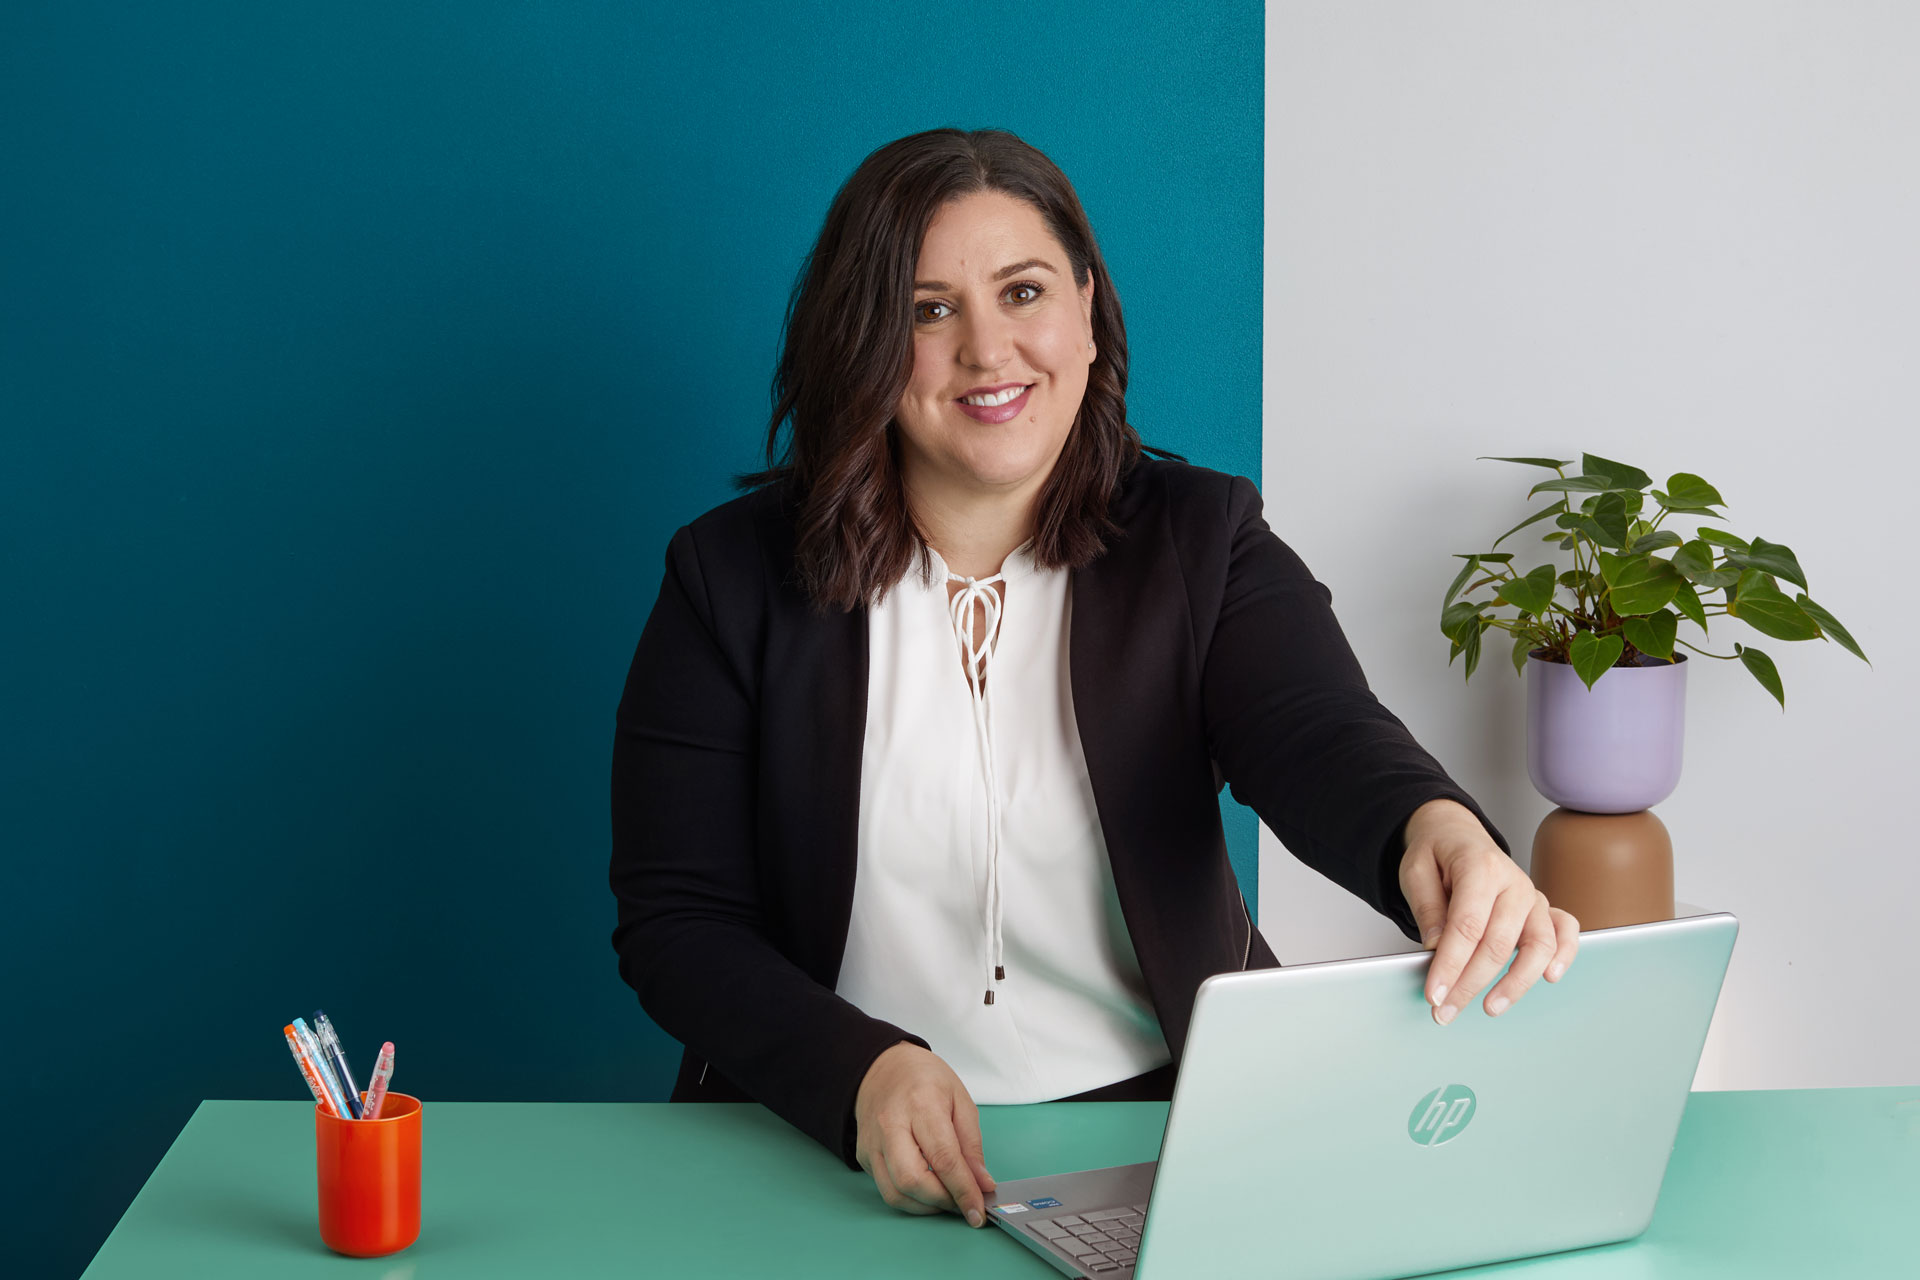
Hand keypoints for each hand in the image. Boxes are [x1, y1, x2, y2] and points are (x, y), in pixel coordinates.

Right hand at [853, 1042, 996, 1226]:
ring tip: (947, 1198)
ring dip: (926, 1206)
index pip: (943, 1158)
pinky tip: (927, 1189)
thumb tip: (982, 1183)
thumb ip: (972, 1144)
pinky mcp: (863, 1156)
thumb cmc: (924, 1079)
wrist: (883, 1067)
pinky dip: (910, 1198)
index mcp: (921, 1104)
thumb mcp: (960, 1099)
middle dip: (942, 1201)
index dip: (963, 1190)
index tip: (977, 1210)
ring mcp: (872, 1142)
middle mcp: (890, 1125)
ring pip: (895, 1192)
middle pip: (913, 1180)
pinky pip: (886, 1189)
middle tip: (962, 1202)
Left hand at [1399, 798, 1580, 1026]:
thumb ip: (1427, 908)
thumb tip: (1438, 947)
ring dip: (1515, 983)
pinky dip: (1564, 955)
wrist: (1456, 835)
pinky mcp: (1543, 908)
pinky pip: (1565, 931)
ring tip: (1490, 1007)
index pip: (1467, 925)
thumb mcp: (1415, 871)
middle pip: (1497, 943)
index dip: (1450, 965)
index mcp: (1480, 866)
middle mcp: (1513, 882)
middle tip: (1446, 1010)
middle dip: (1470, 984)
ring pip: (1538, 945)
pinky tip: (1549, 978)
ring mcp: (1532, 896)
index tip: (1434, 993)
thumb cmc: (1437, 854)